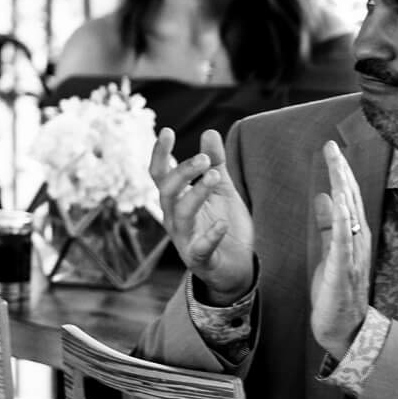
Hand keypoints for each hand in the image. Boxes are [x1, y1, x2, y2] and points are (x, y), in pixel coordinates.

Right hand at [149, 127, 255, 302]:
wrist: (237, 268)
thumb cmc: (224, 225)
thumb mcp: (222, 191)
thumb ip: (216, 164)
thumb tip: (210, 131)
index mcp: (176, 200)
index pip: (160, 174)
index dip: (160, 153)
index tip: (167, 131)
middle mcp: (174, 218)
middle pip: (167, 191)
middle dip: (183, 172)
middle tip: (204, 158)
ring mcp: (185, 240)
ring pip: (181, 214)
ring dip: (196, 194)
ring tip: (216, 177)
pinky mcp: (200, 260)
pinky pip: (201, 248)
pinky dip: (211, 235)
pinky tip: (222, 224)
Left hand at [309, 139, 372, 360]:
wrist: (344, 327)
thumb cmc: (335, 290)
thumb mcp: (328, 251)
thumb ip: (328, 224)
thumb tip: (323, 195)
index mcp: (352, 234)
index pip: (346, 196)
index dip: (339, 171)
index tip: (331, 147)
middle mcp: (358, 240)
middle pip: (350, 198)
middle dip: (341, 171)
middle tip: (332, 145)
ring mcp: (353, 254)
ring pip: (349, 214)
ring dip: (343, 188)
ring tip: (335, 164)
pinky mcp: (343, 270)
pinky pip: (343, 242)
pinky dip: (342, 221)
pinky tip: (337, 202)